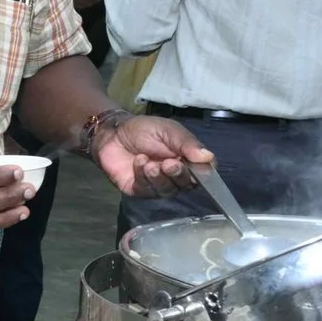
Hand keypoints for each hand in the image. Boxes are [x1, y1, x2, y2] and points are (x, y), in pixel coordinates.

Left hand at [94, 112, 211, 196]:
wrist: (113, 133)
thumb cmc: (144, 130)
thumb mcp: (169, 130)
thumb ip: (187, 144)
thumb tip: (208, 157)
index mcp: (188, 161)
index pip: (204, 173)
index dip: (203, 173)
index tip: (196, 166)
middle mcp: (176, 176)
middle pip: (186, 184)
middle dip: (178, 174)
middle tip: (169, 163)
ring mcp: (158, 185)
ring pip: (167, 190)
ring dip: (159, 177)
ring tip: (149, 163)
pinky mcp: (140, 190)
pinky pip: (147, 190)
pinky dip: (143, 176)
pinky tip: (138, 162)